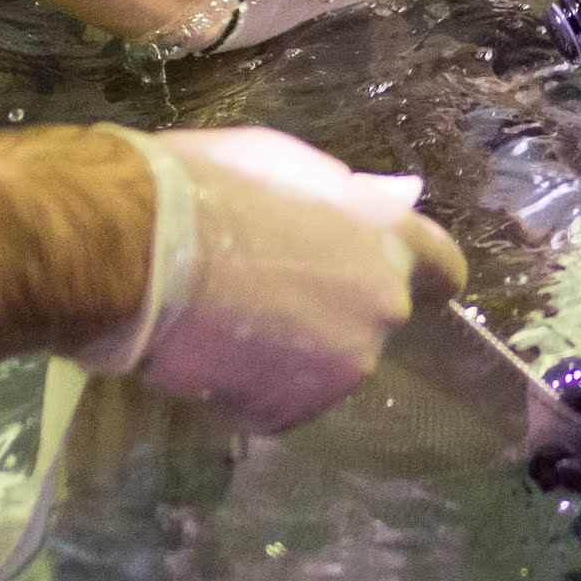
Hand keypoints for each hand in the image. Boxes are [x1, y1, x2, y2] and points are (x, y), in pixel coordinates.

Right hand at [71, 127, 468, 433]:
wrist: (137, 255)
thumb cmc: (207, 190)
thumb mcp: (285, 165)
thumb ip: (353, 194)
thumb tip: (403, 197)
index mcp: (387, 244)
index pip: (443, 269)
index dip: (421, 271)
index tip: (390, 272)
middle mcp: (380, 313)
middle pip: (372, 318)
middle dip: (333, 307)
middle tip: (264, 283)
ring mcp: (339, 371)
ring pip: (325, 364)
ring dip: (292, 350)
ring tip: (226, 316)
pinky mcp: (290, 415)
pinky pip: (281, 402)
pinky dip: (253, 387)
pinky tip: (210, 352)